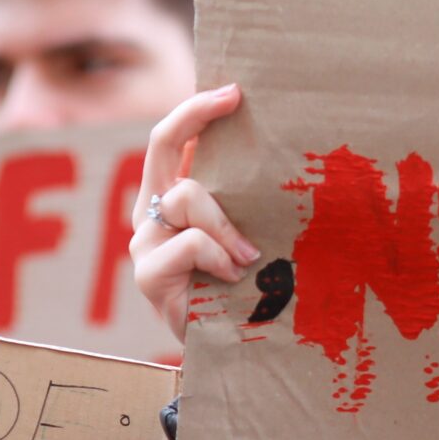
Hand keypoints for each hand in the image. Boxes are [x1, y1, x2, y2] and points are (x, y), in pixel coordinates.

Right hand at [131, 84, 258, 347]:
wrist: (228, 348)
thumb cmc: (246, 289)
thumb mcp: (251, 237)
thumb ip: (250, 206)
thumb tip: (294, 161)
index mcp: (172, 200)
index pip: (169, 141)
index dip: (194, 110)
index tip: (233, 91)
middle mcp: (151, 213)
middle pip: (159, 147)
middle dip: (195, 116)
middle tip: (235, 100)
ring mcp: (145, 242)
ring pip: (185, 198)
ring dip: (226, 223)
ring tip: (249, 256)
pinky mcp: (147, 273)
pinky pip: (188, 243)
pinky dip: (217, 255)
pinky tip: (232, 276)